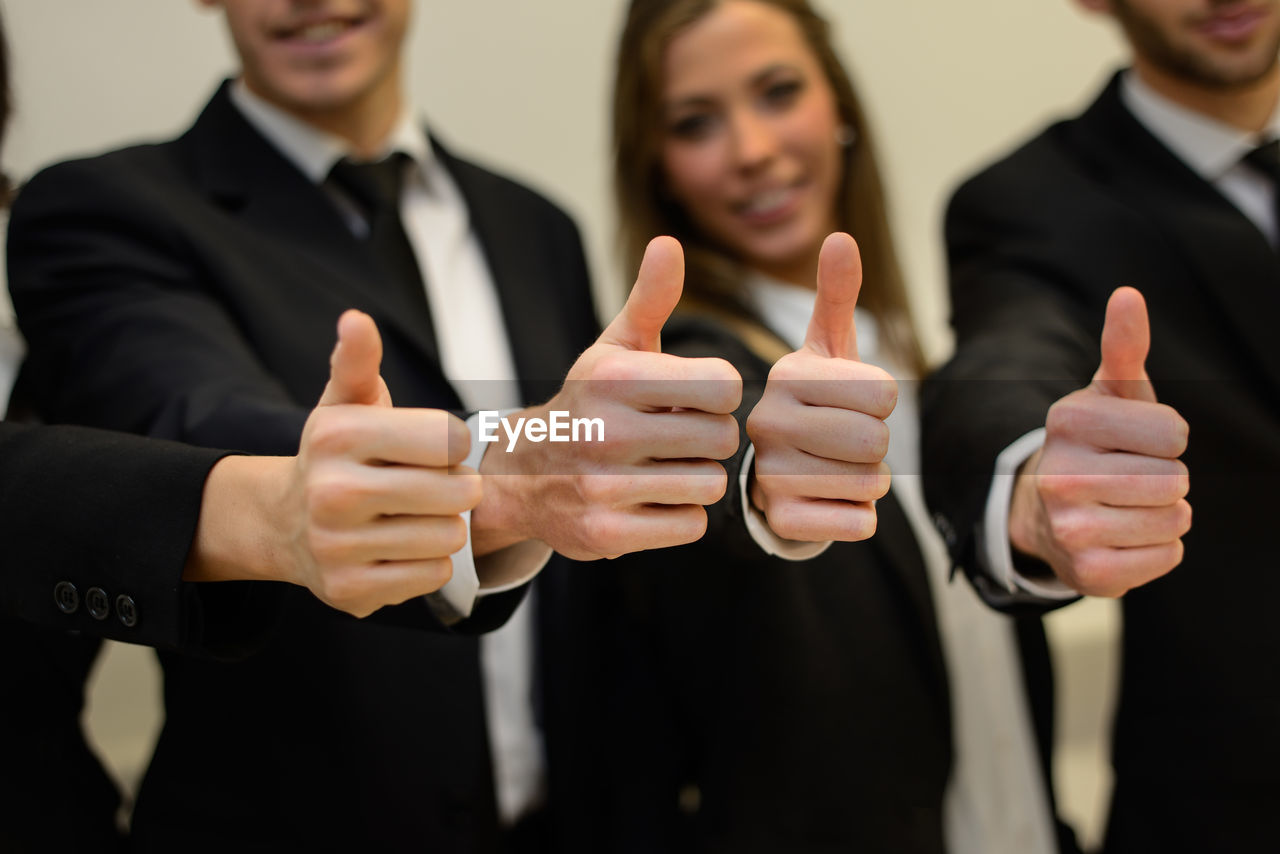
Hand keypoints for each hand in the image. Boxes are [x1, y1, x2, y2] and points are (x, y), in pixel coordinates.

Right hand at [186, 310, 481, 618]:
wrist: (285, 524)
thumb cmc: (337, 455)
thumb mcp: (345, 402)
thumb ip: (358, 361)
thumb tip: (357, 320)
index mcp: (337, 435)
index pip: (451, 438)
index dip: (454, 445)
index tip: (432, 449)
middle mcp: (332, 492)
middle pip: (458, 492)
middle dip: (458, 488)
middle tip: (431, 486)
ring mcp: (338, 546)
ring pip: (450, 537)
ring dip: (445, 527)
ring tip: (414, 516)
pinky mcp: (351, 591)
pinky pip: (433, 575)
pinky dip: (428, 563)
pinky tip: (399, 547)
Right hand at [471, 236, 741, 559]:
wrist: (522, 476)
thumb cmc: (587, 405)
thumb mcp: (611, 349)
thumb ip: (649, 299)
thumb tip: (669, 244)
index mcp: (615, 378)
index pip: (724, 386)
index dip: (718, 394)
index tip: (694, 398)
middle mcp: (606, 431)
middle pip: (721, 439)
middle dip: (710, 438)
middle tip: (682, 437)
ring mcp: (604, 487)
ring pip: (709, 484)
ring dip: (697, 478)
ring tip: (667, 467)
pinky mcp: (607, 534)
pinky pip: (690, 525)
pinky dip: (681, 515)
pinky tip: (654, 499)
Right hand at [745, 232, 895, 541]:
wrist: (768, 480)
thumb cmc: (807, 408)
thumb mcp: (820, 353)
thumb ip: (835, 298)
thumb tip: (841, 237)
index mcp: (785, 377)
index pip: (884, 392)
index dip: (882, 403)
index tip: (847, 405)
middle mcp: (767, 423)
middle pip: (877, 440)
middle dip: (876, 446)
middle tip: (843, 444)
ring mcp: (768, 475)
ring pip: (870, 483)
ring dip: (868, 482)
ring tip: (834, 470)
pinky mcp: (779, 520)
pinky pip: (858, 522)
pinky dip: (857, 516)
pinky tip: (828, 503)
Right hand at [1009, 287, 1190, 596]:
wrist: (1046, 513)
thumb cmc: (1096, 444)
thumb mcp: (1109, 395)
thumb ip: (1124, 346)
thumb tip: (1128, 295)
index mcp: (1067, 422)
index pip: (1174, 432)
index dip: (1168, 438)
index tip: (1136, 441)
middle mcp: (1060, 475)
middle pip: (1176, 480)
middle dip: (1167, 480)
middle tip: (1131, 478)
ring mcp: (1071, 527)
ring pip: (1175, 519)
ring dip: (1166, 515)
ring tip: (1129, 507)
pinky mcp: (1088, 571)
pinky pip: (1167, 557)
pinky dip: (1159, 550)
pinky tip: (1126, 537)